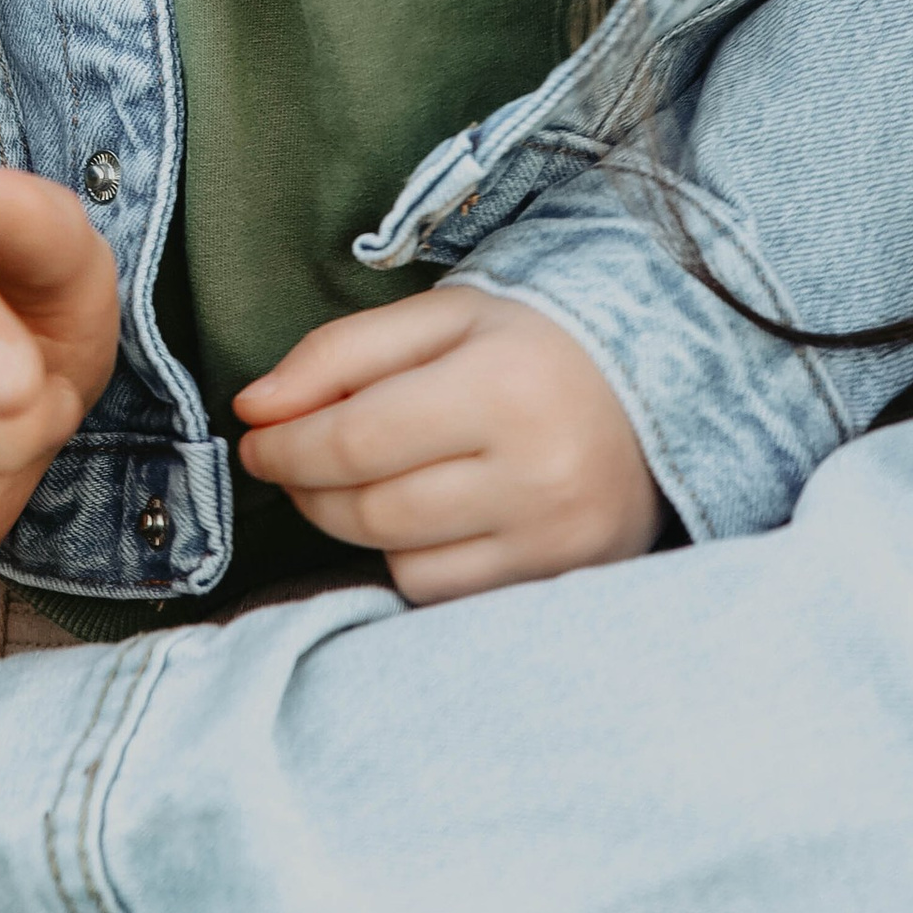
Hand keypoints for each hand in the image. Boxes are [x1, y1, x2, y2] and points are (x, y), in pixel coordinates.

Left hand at [235, 290, 662, 602]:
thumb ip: (338, 354)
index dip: (287, 448)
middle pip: (371, 509)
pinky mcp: (562, 584)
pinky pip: (444, 594)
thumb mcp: (442, 318)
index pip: (356, 439)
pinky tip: (424, 517)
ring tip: (362, 480)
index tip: (254, 441)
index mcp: (503, 386)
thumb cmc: (533, 345)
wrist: (659, 393)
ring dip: (356, 524)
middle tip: (287, 461)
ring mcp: (555, 541)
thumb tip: (253, 408)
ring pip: (401, 559)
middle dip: (307, 488)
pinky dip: (412, 559)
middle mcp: (537, 472)